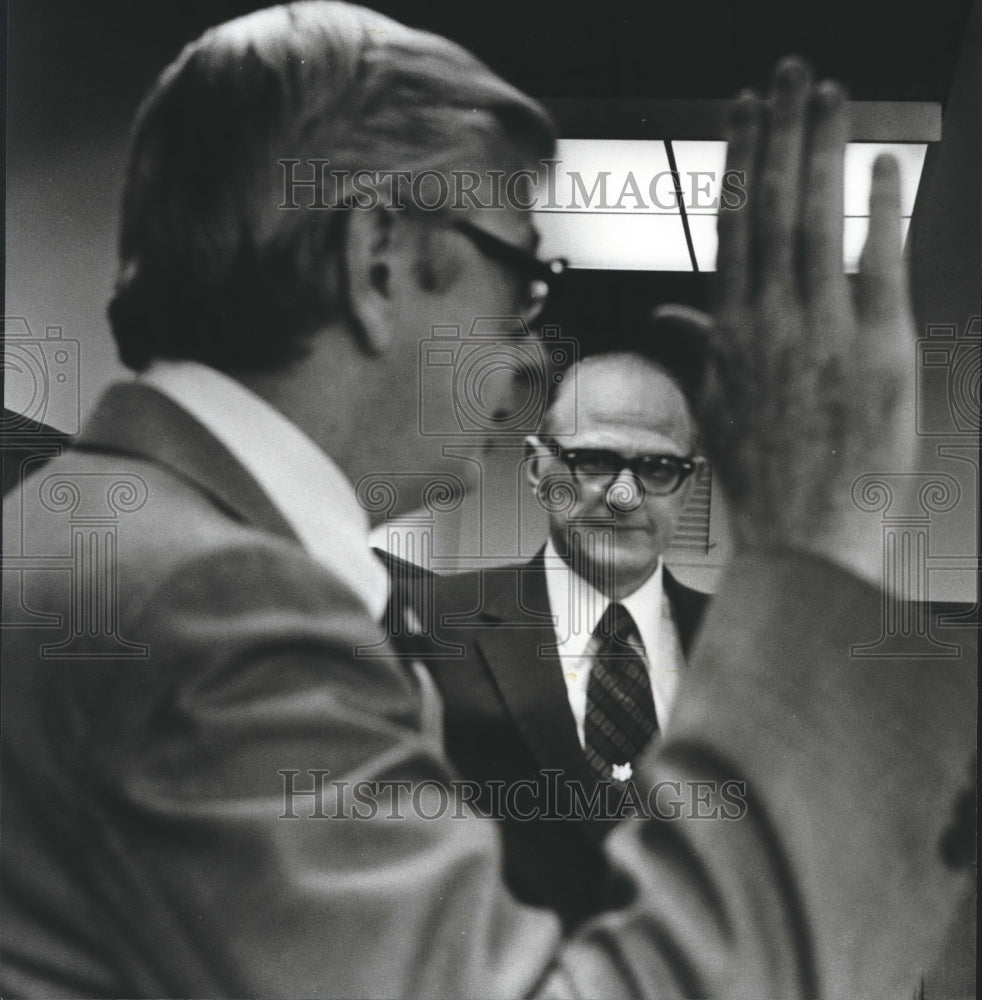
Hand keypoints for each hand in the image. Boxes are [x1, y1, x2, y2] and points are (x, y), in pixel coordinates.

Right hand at [700, 57, 915, 587]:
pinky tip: (881, 165)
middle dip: (780, 131)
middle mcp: (770, 320)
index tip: (742, 112)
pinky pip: (877, 262)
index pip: (732, 226)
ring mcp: (823, 330)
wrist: (804, 532)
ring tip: (828, 95)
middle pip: (773, 206)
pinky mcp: (877, 347)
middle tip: (787, 74)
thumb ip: (694, 346)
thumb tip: (669, 311)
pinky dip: (879, 209)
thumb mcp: (713, 406)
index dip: (739, 161)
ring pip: (816, 219)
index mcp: (730, 330)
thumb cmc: (761, 473)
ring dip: (823, 150)